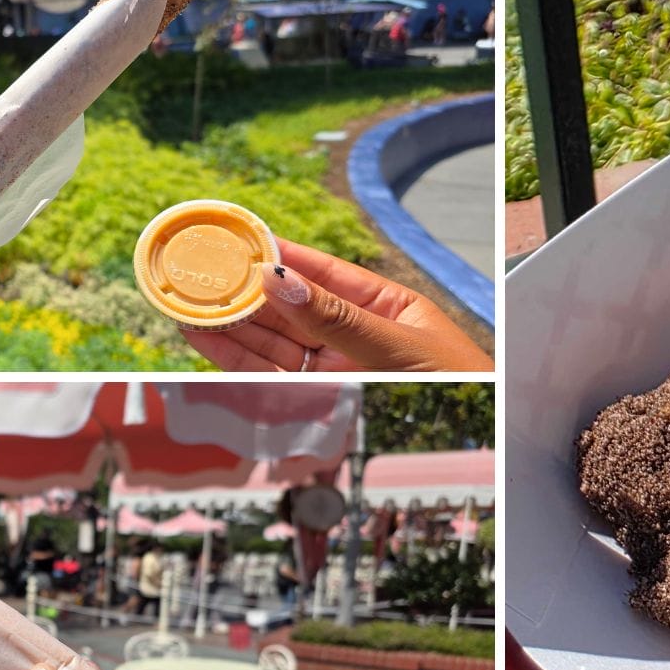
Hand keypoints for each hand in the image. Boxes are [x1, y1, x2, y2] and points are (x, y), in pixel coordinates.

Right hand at [182, 239, 492, 371]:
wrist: (484, 433)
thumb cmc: (461, 381)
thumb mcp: (397, 344)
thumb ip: (334, 316)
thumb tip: (280, 278)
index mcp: (378, 301)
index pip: (315, 268)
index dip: (271, 252)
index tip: (230, 236)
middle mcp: (351, 329)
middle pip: (284, 303)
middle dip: (238, 288)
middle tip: (192, 271)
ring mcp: (335, 361)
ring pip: (271, 338)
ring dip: (227, 322)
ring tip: (185, 302)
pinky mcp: (323, 393)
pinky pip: (274, 372)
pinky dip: (237, 357)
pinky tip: (206, 338)